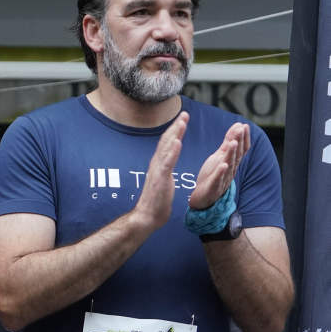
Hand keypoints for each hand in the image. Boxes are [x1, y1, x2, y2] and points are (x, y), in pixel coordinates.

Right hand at [133, 112, 186, 230]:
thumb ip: (164, 171)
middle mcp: (156, 165)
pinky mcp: (160, 180)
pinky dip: (172, 152)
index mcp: (159, 165)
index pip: (167, 144)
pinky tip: (178, 142)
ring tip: (182, 122)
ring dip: (175, 134)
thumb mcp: (162, 182)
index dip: (174, 131)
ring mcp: (157, 171)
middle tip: (185, 114)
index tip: (182, 119)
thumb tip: (166, 165)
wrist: (146, 217)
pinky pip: (167, 163)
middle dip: (176, 127)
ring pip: (167, 149)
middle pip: (166, 142)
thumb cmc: (156, 203)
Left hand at [189, 122, 248, 209]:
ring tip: (233, 143)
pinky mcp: (213, 187)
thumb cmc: (212, 175)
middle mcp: (230, 170)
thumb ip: (228, 142)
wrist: (202, 198)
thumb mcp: (220, 156)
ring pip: (229, 165)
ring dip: (231, 153)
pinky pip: (217, 179)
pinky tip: (223, 165)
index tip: (244, 125)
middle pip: (236, 155)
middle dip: (239, 141)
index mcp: (231, 162)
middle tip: (240, 129)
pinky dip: (220, 172)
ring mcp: (222, 179)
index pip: (241, 149)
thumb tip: (238, 125)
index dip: (243, 138)